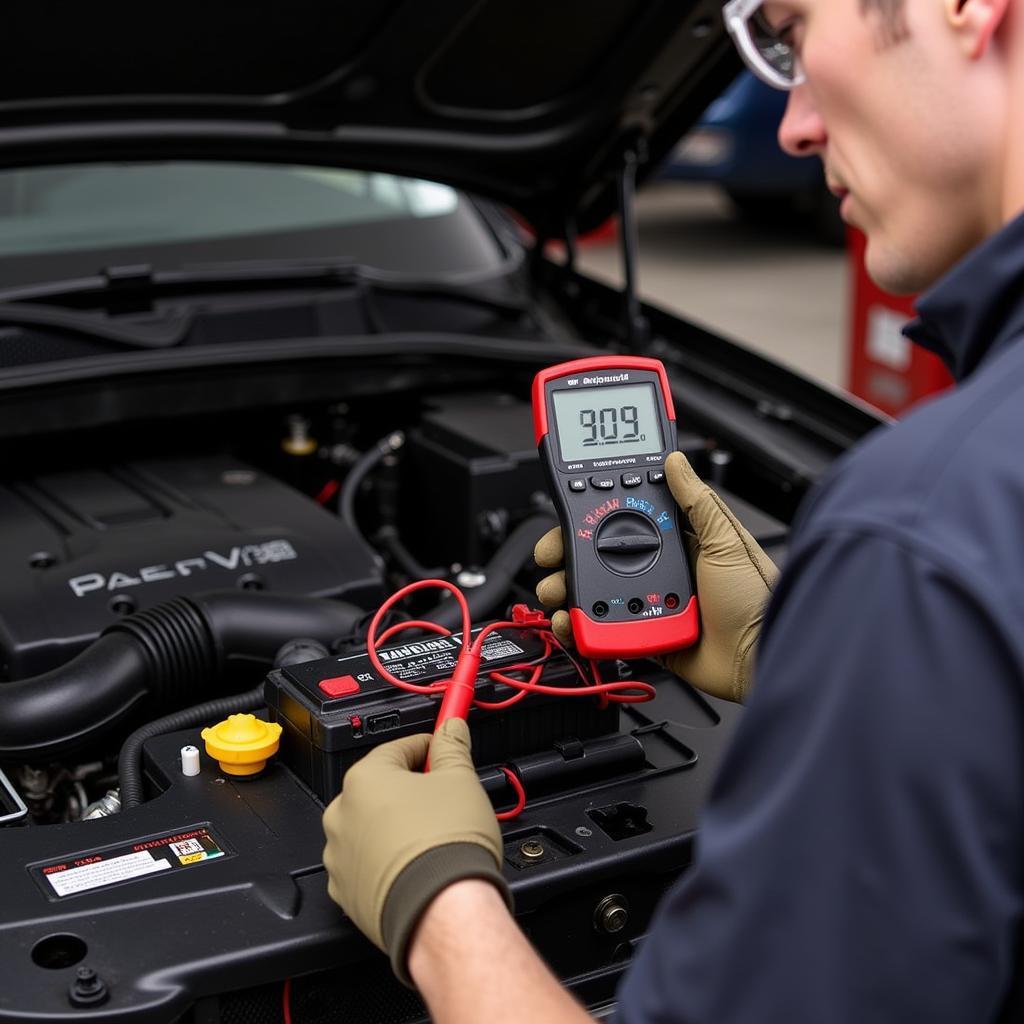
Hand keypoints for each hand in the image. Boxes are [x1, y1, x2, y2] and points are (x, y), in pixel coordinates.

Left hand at [322, 718, 510, 984]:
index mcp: (365, 779)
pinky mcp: (345, 893)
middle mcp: (342, 814)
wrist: (440, 909)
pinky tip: (415, 864)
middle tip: (442, 798)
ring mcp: (339, 856)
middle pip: (380, 788)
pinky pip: (365, 865)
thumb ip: (452, 747)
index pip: (398, 748)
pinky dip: (386, 861)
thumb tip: (452, 729)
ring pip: (370, 828)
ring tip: (431, 837)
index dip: (427, 747)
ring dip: (395, 827)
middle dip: (410, 790)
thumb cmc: (446, 847)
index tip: (442, 750)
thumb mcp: (461, 779)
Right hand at [535, 450, 777, 701]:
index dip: (593, 513)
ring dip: (567, 590)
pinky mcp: (644, 635)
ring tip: (557, 592)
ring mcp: (648, 603)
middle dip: (566, 554)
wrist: (762, 658)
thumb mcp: (728, 540)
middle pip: (599, 555)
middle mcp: (659, 569)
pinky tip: (570, 621)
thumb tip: (675, 462)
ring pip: (595, 592)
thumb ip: (697, 502)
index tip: (569, 513)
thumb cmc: (758, 600)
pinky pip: (604, 629)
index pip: (626, 517)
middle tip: (550, 555)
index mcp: (679, 540)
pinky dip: (580, 627)